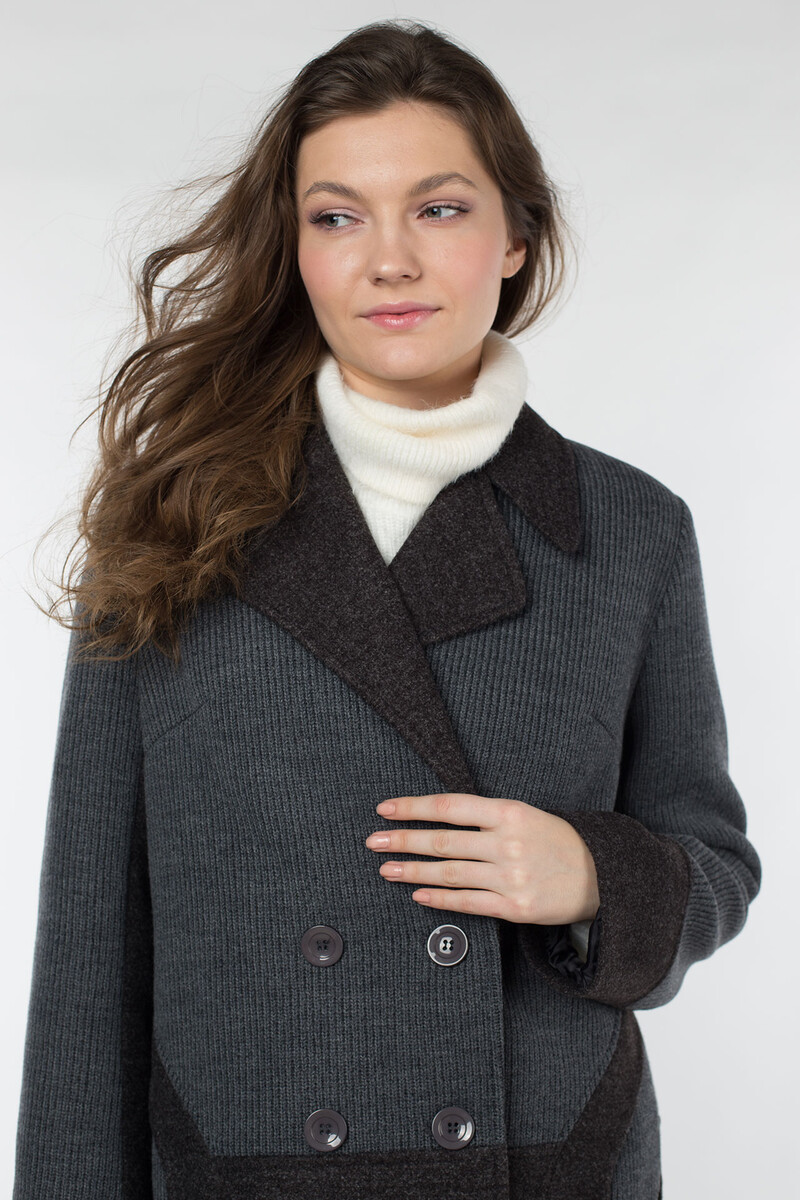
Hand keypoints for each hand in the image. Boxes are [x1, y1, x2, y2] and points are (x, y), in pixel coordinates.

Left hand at [365, 792, 599, 924]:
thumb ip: (485, 815)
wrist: (601, 875)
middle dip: (403, 840)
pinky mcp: (515, 907)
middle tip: (374, 840)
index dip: (414, 807)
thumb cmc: (555, 841)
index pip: (450, 806)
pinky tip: (418, 893)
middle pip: (443, 841)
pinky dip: (439, 898)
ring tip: (386, 869)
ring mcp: (511, 877)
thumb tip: (436, 817)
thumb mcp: (525, 814)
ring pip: (450, 873)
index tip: (386, 809)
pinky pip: (468, 902)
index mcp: (509, 812)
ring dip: (412, 871)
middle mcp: (508, 843)